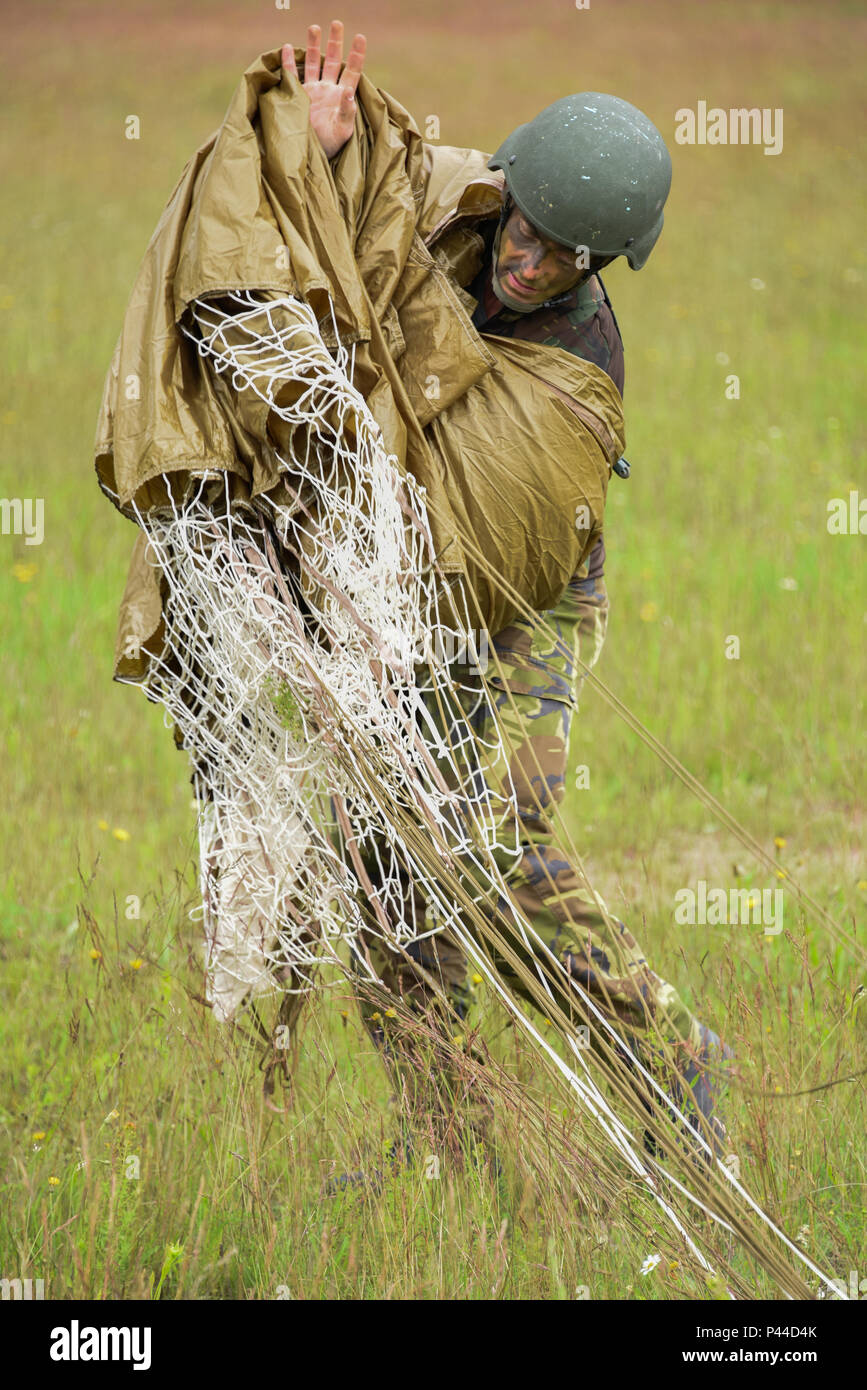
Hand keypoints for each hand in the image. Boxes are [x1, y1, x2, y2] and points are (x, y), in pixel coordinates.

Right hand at [282, 21, 366, 159]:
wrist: (310, 158)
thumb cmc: (331, 148)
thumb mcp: (343, 132)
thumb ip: (347, 112)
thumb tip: (348, 92)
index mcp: (342, 97)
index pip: (352, 72)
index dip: (357, 55)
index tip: (360, 37)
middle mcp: (328, 90)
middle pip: (333, 61)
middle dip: (335, 42)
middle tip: (337, 23)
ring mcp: (312, 92)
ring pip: (313, 64)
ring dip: (314, 46)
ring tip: (315, 26)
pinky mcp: (297, 97)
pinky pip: (292, 75)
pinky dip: (289, 62)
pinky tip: (287, 47)